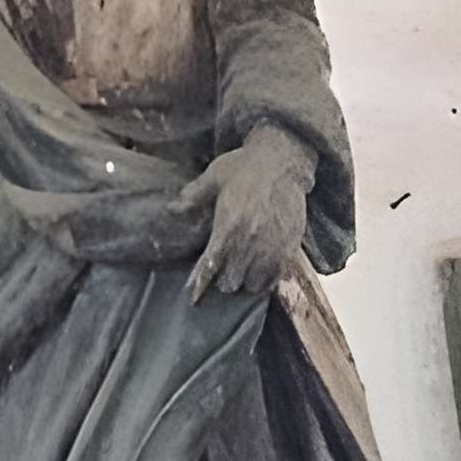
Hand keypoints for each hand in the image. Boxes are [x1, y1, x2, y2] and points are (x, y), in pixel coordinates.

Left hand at [175, 124, 312, 300]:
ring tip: (241, 270)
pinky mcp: (290, 249)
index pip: (210, 266)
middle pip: (230, 282)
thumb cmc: (243, 167)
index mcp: (228, 226)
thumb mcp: (213, 176)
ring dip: (244, 281)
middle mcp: (250, 242)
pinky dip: (265, 280)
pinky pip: (275, 280)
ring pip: (252, 285)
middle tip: (220, 270)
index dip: (199, 285)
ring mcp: (272, 248)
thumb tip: (171, 209)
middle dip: (222, 280)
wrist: (282, 162)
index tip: (193, 298)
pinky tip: (259, 271)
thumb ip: (193, 196)